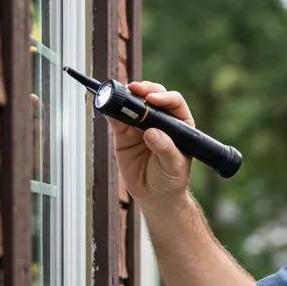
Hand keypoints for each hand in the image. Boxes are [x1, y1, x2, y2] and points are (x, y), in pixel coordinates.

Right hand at [110, 80, 194, 201]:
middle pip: (153, 96)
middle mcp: (161, 121)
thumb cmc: (171, 179)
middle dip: (145, 90)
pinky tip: (107, 106)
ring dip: (126, 95)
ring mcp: (141, 126)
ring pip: (133, 103)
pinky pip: (115, 118)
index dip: (164, 97)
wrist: (155, 195)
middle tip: (135, 90)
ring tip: (119, 94)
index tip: (152, 100)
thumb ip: (166, 149)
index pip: (174, 103)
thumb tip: (152, 133)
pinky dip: (110, 110)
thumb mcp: (174, 166)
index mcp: (180, 125)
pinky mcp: (124, 134)